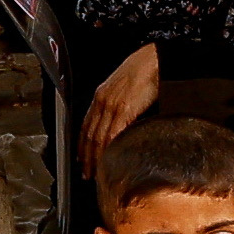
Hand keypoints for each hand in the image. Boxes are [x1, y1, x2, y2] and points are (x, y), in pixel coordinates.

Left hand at [81, 44, 160, 168]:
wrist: (153, 59)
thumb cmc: (143, 71)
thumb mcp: (124, 88)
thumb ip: (119, 105)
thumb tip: (120, 123)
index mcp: (101, 96)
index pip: (86, 125)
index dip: (82, 144)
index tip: (81, 158)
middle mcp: (102, 101)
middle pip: (89, 135)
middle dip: (86, 156)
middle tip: (86, 173)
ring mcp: (111, 106)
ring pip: (98, 138)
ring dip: (95, 157)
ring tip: (96, 172)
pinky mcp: (124, 109)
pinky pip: (112, 134)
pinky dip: (108, 149)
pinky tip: (108, 160)